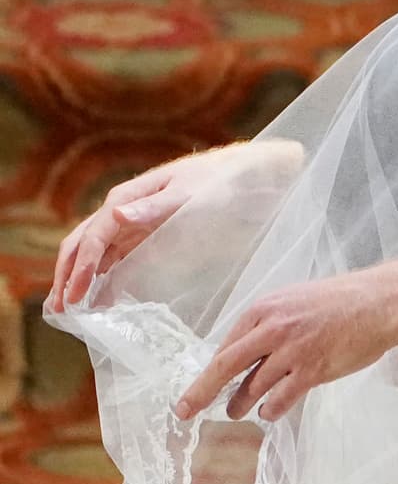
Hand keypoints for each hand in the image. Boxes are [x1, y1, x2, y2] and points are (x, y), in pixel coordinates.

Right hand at [46, 141, 303, 312]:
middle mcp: (126, 209)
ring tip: (70, 310)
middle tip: (60, 310)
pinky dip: (104, 276)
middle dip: (68, 276)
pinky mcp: (149, 234)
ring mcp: (136, 222)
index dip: (81, 267)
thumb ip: (156, 206)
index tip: (75, 297)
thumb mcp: (193, 192)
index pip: (95, 235)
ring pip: (97, 253)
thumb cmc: (223, 179)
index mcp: (129, 197)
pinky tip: (100, 297)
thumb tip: (115, 214)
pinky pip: (118, 257)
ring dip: (81, 279)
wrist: (251, 173)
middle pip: (84, 244)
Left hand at [176, 255, 397, 421]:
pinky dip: (271, 409)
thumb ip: (269, 325)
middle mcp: (273, 328)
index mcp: (265, 308)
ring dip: (240, 404)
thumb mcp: (296, 302)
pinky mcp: (313, 369)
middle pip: (225, 367)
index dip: (206, 371)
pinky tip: (270, 411)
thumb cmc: (341, 301)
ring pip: (253, 387)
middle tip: (184, 412)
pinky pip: (280, 398)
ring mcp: (293, 350)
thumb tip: (242, 354)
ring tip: (237, 411)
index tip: (192, 388)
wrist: (382, 301)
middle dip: (200, 393)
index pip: (225, 345)